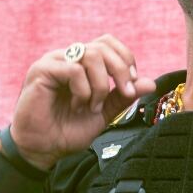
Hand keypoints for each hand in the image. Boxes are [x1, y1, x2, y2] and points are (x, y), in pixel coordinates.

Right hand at [8, 34, 155, 169]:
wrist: (42, 149)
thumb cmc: (68, 130)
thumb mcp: (104, 112)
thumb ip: (124, 96)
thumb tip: (151, 83)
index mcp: (82, 62)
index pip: (109, 43)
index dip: (125, 59)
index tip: (131, 86)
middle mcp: (68, 57)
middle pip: (103, 46)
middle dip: (121, 71)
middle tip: (124, 93)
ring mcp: (54, 61)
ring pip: (91, 54)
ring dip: (100, 85)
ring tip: (93, 106)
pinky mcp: (41, 70)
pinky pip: (73, 69)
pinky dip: (83, 90)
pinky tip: (77, 106)